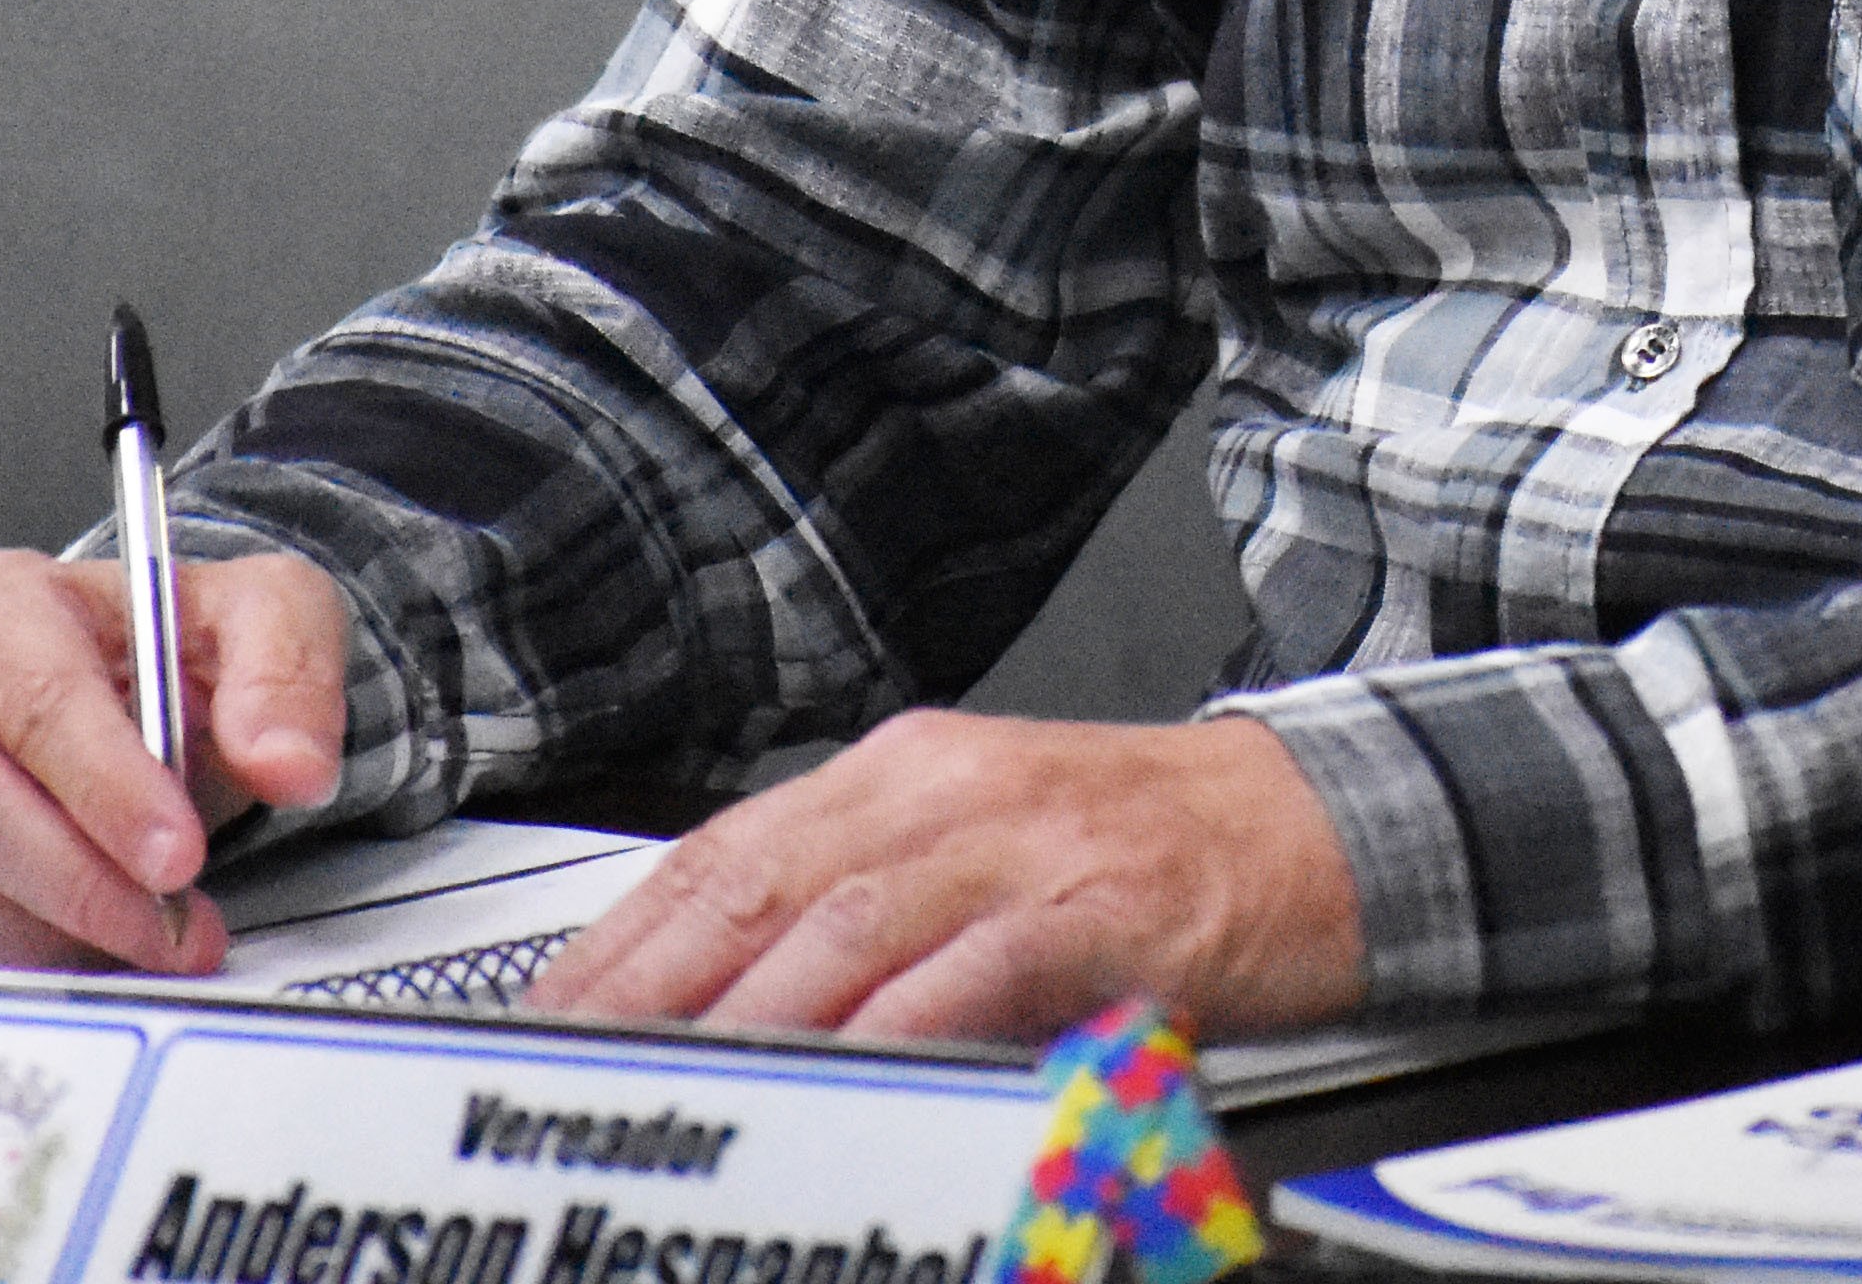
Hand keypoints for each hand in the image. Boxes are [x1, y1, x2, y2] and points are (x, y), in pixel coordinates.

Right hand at [0, 545, 352, 973]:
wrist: (108, 689)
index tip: (179, 861)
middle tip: (172, 934)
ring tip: (127, 949)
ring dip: (34, 940)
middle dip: (82, 889)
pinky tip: (48, 959)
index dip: (110, 794)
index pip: (39, 703)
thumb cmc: (164, 655)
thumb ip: (285, 676)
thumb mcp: (262, 621)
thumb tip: (287, 764)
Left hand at [522, 711, 1361, 1043]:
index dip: (622, 940)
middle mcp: (947, 790)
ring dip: (746, 1018)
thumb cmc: (1144, 853)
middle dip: (651, 987)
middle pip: (759, 886)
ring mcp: (1022, 844)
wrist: (1314, 826)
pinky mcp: (1099, 909)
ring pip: (846, 926)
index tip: (547, 1017)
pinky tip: (846, 1073)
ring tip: (676, 1090)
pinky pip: (975, 970)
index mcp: (904, 771)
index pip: (724, 852)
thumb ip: (862, 902)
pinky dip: (899, 1026)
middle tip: (576, 1067)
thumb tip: (721, 998)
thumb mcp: (982, 845)